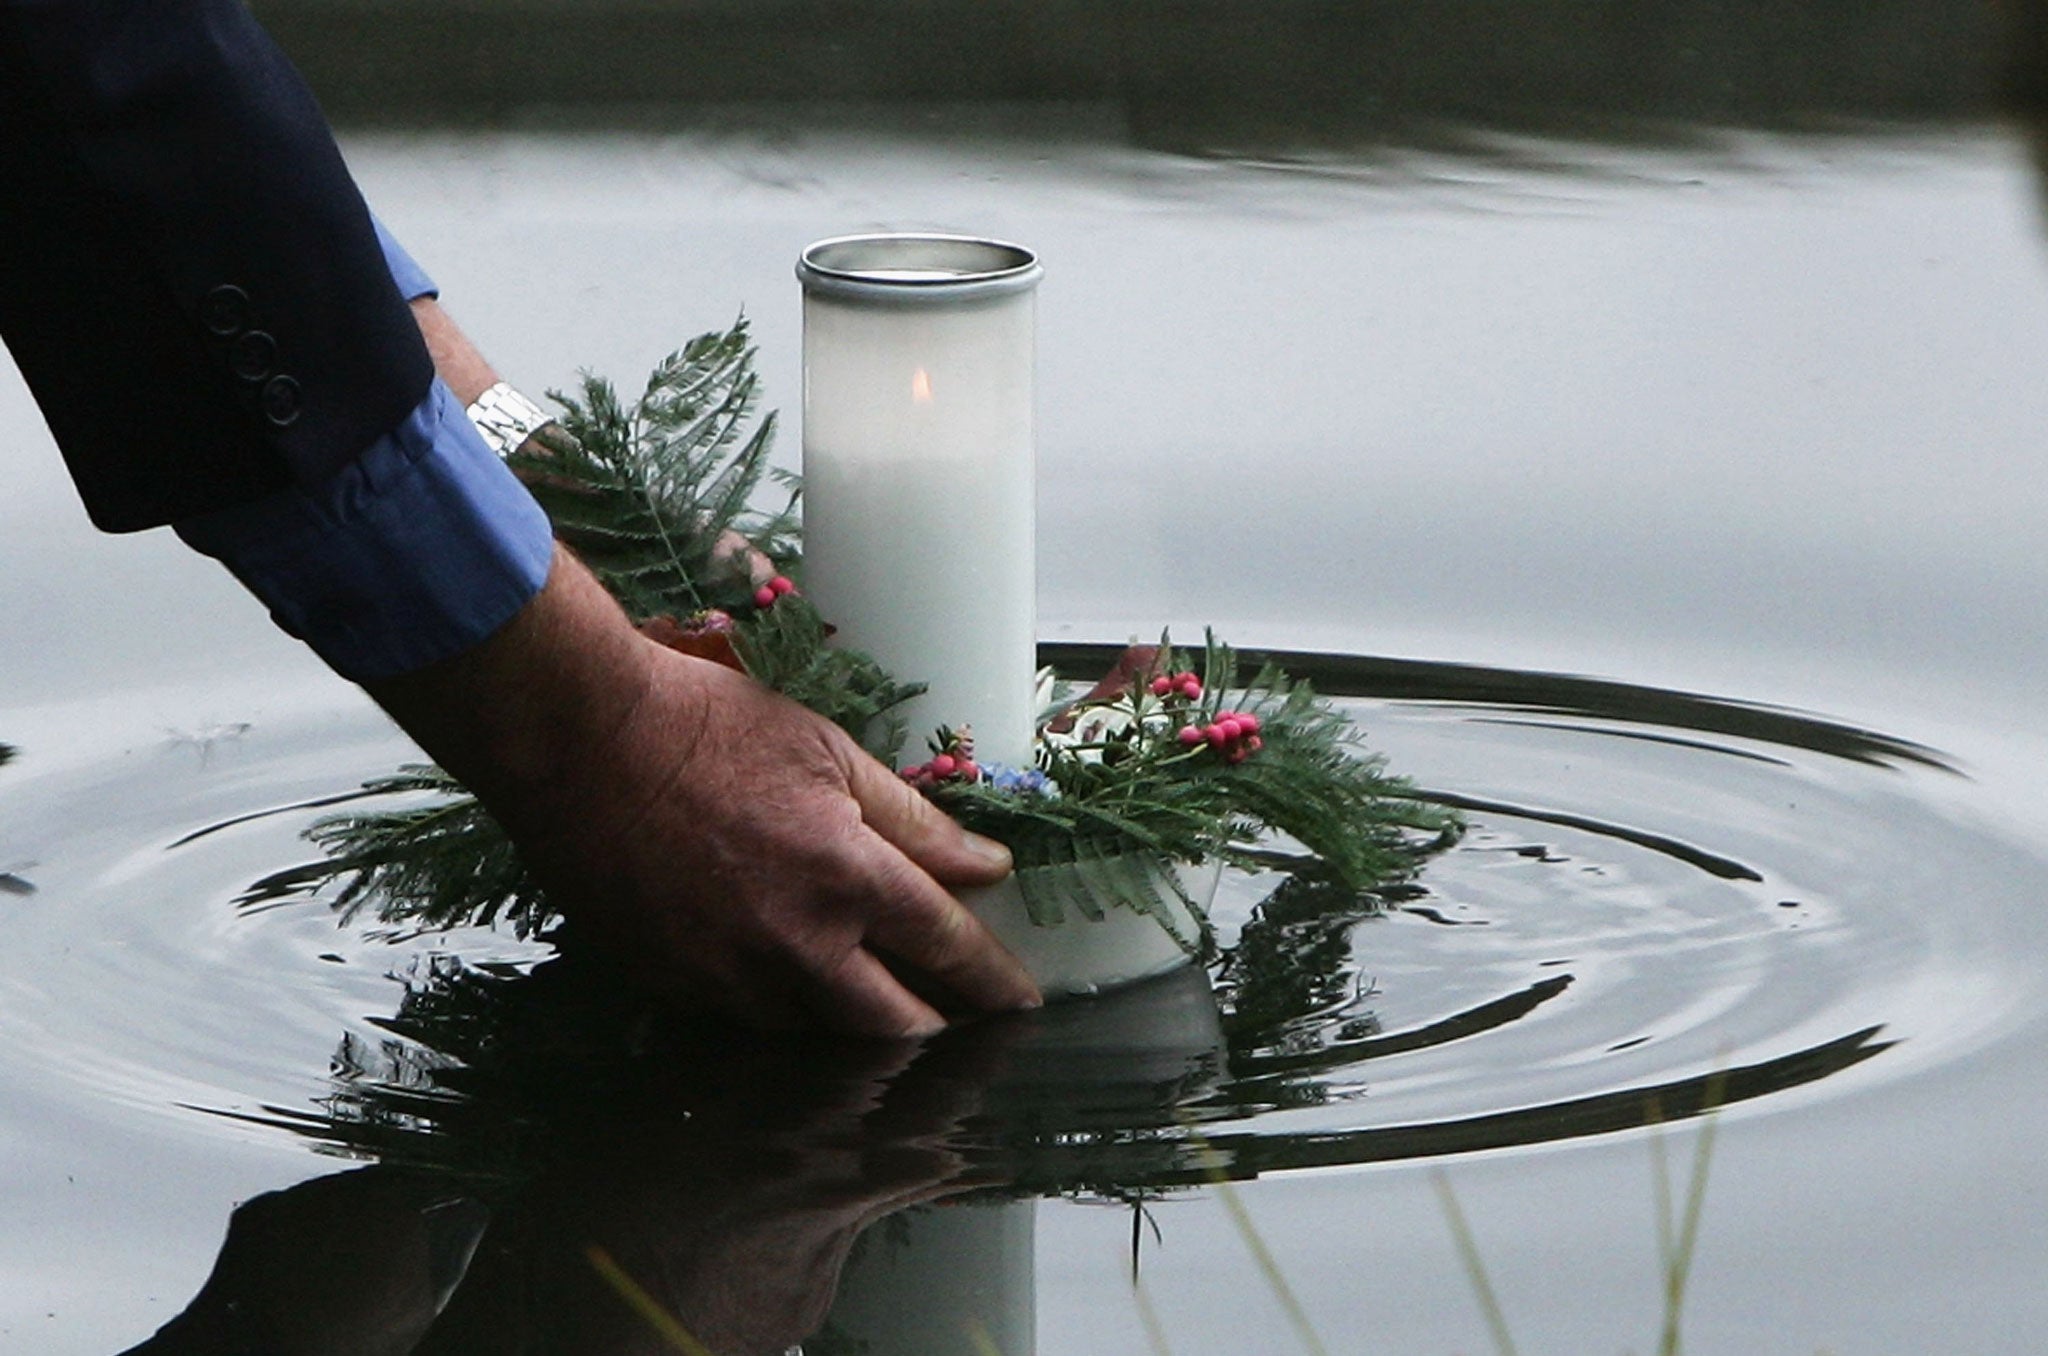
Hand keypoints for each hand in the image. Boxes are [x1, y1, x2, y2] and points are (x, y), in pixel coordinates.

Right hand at [366, 546, 1039, 1036]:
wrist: (578, 741)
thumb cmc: (702, 727)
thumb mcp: (828, 752)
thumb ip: (914, 819)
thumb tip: (985, 865)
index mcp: (847, 874)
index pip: (948, 948)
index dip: (994, 980)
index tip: (1021, 998)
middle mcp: (794, 942)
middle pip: (894, 1026)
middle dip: (940, 1031)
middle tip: (965, 1025)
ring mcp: (728, 975)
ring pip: (820, 1034)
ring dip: (859, 1026)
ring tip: (884, 1008)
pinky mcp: (673, 987)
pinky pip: (750, 1022)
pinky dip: (785, 1011)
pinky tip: (793, 985)